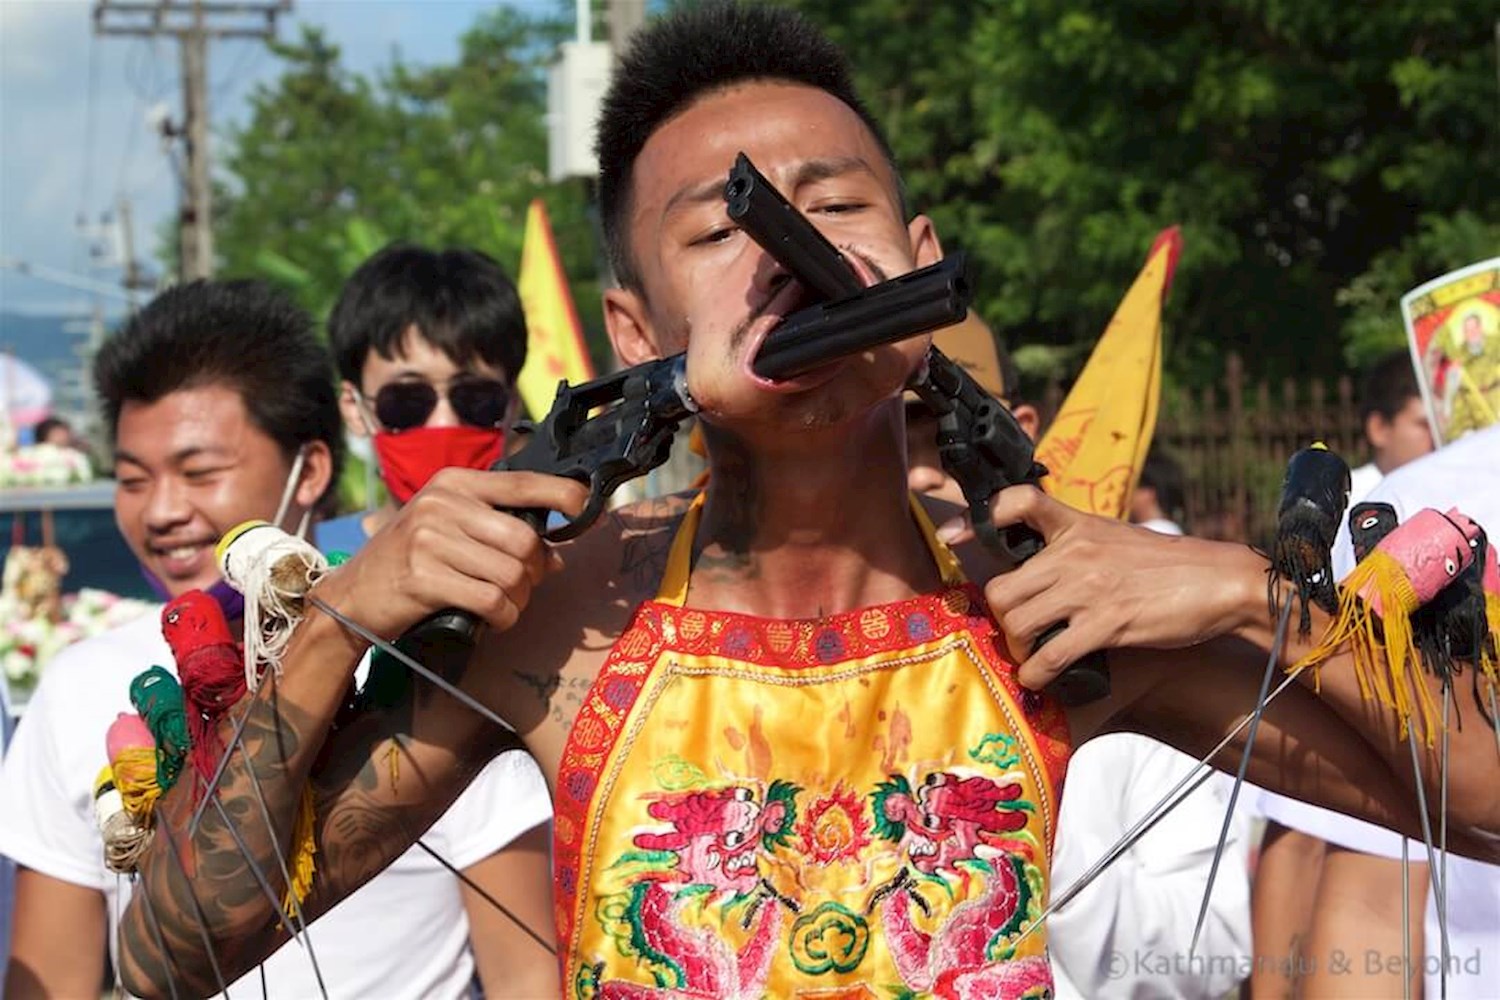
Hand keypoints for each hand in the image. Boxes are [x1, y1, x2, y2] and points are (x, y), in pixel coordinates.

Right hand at [315, 468, 589, 637]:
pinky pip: (490, 601)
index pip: (523, 482)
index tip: (586, 507)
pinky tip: (496, 619)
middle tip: (525, 585)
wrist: (352, 595)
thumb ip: (499, 531)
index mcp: (455, 483)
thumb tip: (556, 556)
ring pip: (511, 573)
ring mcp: (429, 540)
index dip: (564, 495)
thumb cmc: (411, 561)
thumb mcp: (451, 529)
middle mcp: (442, 504)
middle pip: (525, 539)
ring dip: (520, 599)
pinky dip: (504, 617)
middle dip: (535, 570)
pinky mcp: (423, 578)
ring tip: (508, 604)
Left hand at [951, 486, 1264, 689]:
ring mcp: (1088, 589)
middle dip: (1000, 619)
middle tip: (1015, 633)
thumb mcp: (1114, 539)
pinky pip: (1050, 655)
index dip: (979, 517)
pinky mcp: (1106, 624)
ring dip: (1017, 650)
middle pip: (1001, 588)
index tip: (953, 537)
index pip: (1017, 502)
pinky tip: (1043, 678)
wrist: (1221, 581)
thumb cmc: (1167, 566)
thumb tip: (1039, 575)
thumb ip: (1075, 548)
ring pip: (1016, 623)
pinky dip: (1037, 674)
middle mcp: (1075, 553)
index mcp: (1076, 525)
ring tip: (1031, 657)